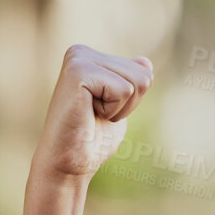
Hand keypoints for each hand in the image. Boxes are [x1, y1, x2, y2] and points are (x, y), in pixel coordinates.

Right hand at [32, 45, 154, 182]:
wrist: (70, 162)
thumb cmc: (93, 139)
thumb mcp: (120, 106)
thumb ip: (129, 82)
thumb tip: (145, 62)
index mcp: (91, 57)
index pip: (144, 71)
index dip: (132, 100)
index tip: (102, 111)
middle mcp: (81, 52)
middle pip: (144, 74)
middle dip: (129, 104)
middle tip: (98, 115)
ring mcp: (78, 59)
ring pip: (138, 81)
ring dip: (121, 107)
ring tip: (92, 114)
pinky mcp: (78, 71)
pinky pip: (124, 90)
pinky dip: (113, 110)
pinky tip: (88, 113)